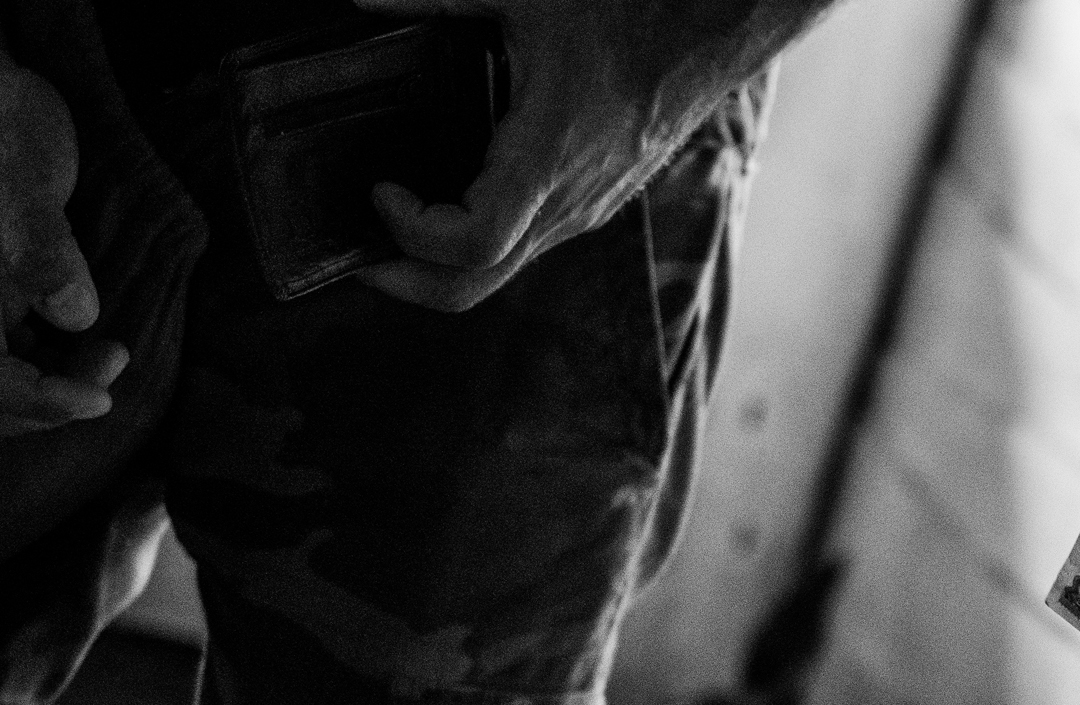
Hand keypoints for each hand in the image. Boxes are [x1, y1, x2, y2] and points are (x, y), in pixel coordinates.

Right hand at [1, 62, 128, 437]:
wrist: (0, 99)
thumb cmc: (3, 134)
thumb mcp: (20, 194)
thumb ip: (46, 259)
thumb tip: (76, 316)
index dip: (40, 403)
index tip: (100, 401)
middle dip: (50, 397)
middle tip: (110, 366)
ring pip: (6, 374)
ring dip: (54, 381)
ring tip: (108, 355)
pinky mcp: (0, 295)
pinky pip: (15, 351)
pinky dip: (50, 361)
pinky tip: (89, 343)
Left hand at [355, 0, 806, 311]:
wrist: (706, 35)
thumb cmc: (627, 15)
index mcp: (546, 159)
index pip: (470, 244)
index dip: (410, 232)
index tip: (381, 188)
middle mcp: (565, 204)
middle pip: (472, 289)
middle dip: (406, 283)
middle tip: (360, 256)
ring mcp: (580, 213)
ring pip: (498, 274)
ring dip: (439, 264)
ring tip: (395, 223)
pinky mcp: (589, 206)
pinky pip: (523, 247)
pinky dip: (476, 242)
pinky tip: (451, 199)